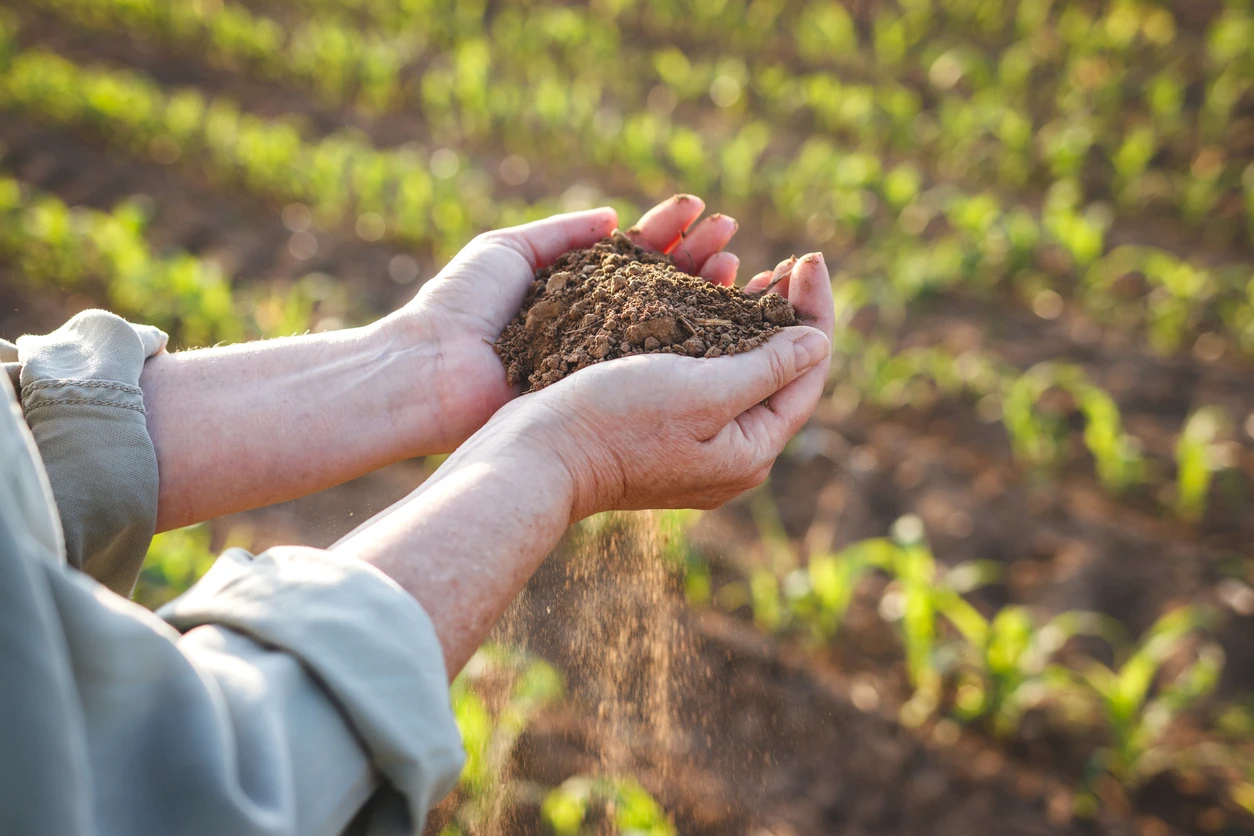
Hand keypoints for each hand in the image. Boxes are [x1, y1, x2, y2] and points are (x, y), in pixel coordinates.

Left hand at [382, 195, 739, 453]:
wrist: (431, 372)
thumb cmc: (460, 307)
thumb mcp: (507, 249)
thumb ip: (561, 232)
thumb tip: (613, 216)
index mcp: (572, 288)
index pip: (632, 255)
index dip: (668, 232)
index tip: (701, 210)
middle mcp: (594, 324)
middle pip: (659, 285)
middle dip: (697, 257)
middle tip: (732, 234)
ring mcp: (600, 359)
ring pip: (665, 322)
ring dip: (702, 291)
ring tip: (734, 263)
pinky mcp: (600, 392)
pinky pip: (651, 364)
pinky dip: (687, 342)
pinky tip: (717, 317)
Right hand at [483, 253, 834, 518]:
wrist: (538, 457)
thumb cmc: (616, 422)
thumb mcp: (701, 391)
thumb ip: (766, 368)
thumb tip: (818, 341)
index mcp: (751, 451)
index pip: (807, 373)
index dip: (815, 310)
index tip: (811, 257)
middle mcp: (731, 455)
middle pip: (781, 376)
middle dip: (790, 315)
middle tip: (794, 261)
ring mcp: (697, 448)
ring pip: (743, 375)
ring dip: (755, 323)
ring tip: (759, 274)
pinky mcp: (664, 434)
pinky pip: (708, 380)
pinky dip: (717, 339)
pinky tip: (711, 306)